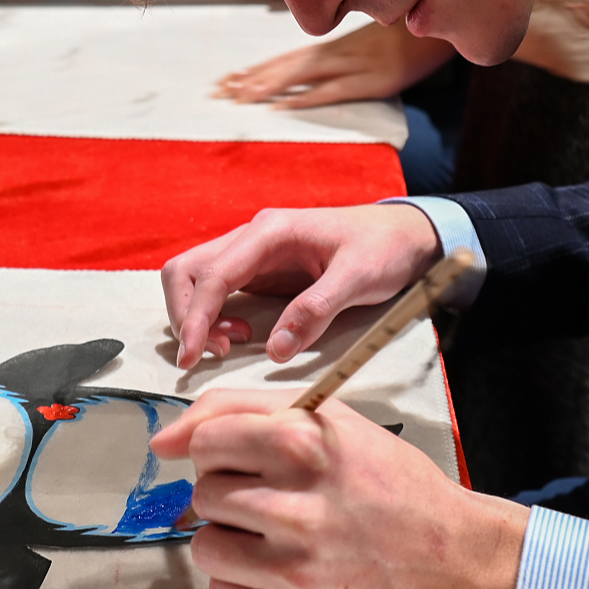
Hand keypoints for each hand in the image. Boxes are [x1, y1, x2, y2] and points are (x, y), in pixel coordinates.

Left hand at [154, 389, 524, 588]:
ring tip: (281, 537)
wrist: (455, 564)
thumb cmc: (393, 489)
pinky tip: (288, 570)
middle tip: (277, 500)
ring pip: (205, 544)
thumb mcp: (333, 422)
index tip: (235, 459)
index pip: (205, 438)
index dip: (218, 447)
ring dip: (233, 539)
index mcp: (308, 446)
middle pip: (204, 492)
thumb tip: (167, 439)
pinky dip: (247, 581)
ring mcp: (294, 571)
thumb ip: (245, 410)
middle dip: (232, 493)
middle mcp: (300, 509)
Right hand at [162, 204, 440, 367]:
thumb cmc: (383, 248)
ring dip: (196, 315)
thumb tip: (276, 349)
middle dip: (186, 315)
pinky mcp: (258, 269)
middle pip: (188, 270)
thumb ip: (316, 310)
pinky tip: (240, 333)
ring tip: (230, 344)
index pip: (213, 274)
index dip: (195, 317)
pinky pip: (216, 289)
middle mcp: (252, 237)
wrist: (402, 234)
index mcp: (271, 231)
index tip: (192, 357)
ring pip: (196, 278)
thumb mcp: (358, 278)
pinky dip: (212, 315)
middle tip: (212, 353)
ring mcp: (252, 253)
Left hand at [217, 23, 455, 108]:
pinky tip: (289, 106)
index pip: (285, 60)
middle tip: (219, 92)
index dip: (255, 71)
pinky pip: (337, 90)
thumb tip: (321, 66)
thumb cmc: (408, 36)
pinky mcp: (377, 80)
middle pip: (286, 67)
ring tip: (241, 99)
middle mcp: (338, 53)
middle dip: (251, 80)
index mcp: (334, 47)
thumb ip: (345, 53)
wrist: (443, 28)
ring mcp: (357, 65)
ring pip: (304, 76)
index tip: (226, 81)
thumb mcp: (371, 42)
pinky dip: (311, 98)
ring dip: (270, 87)